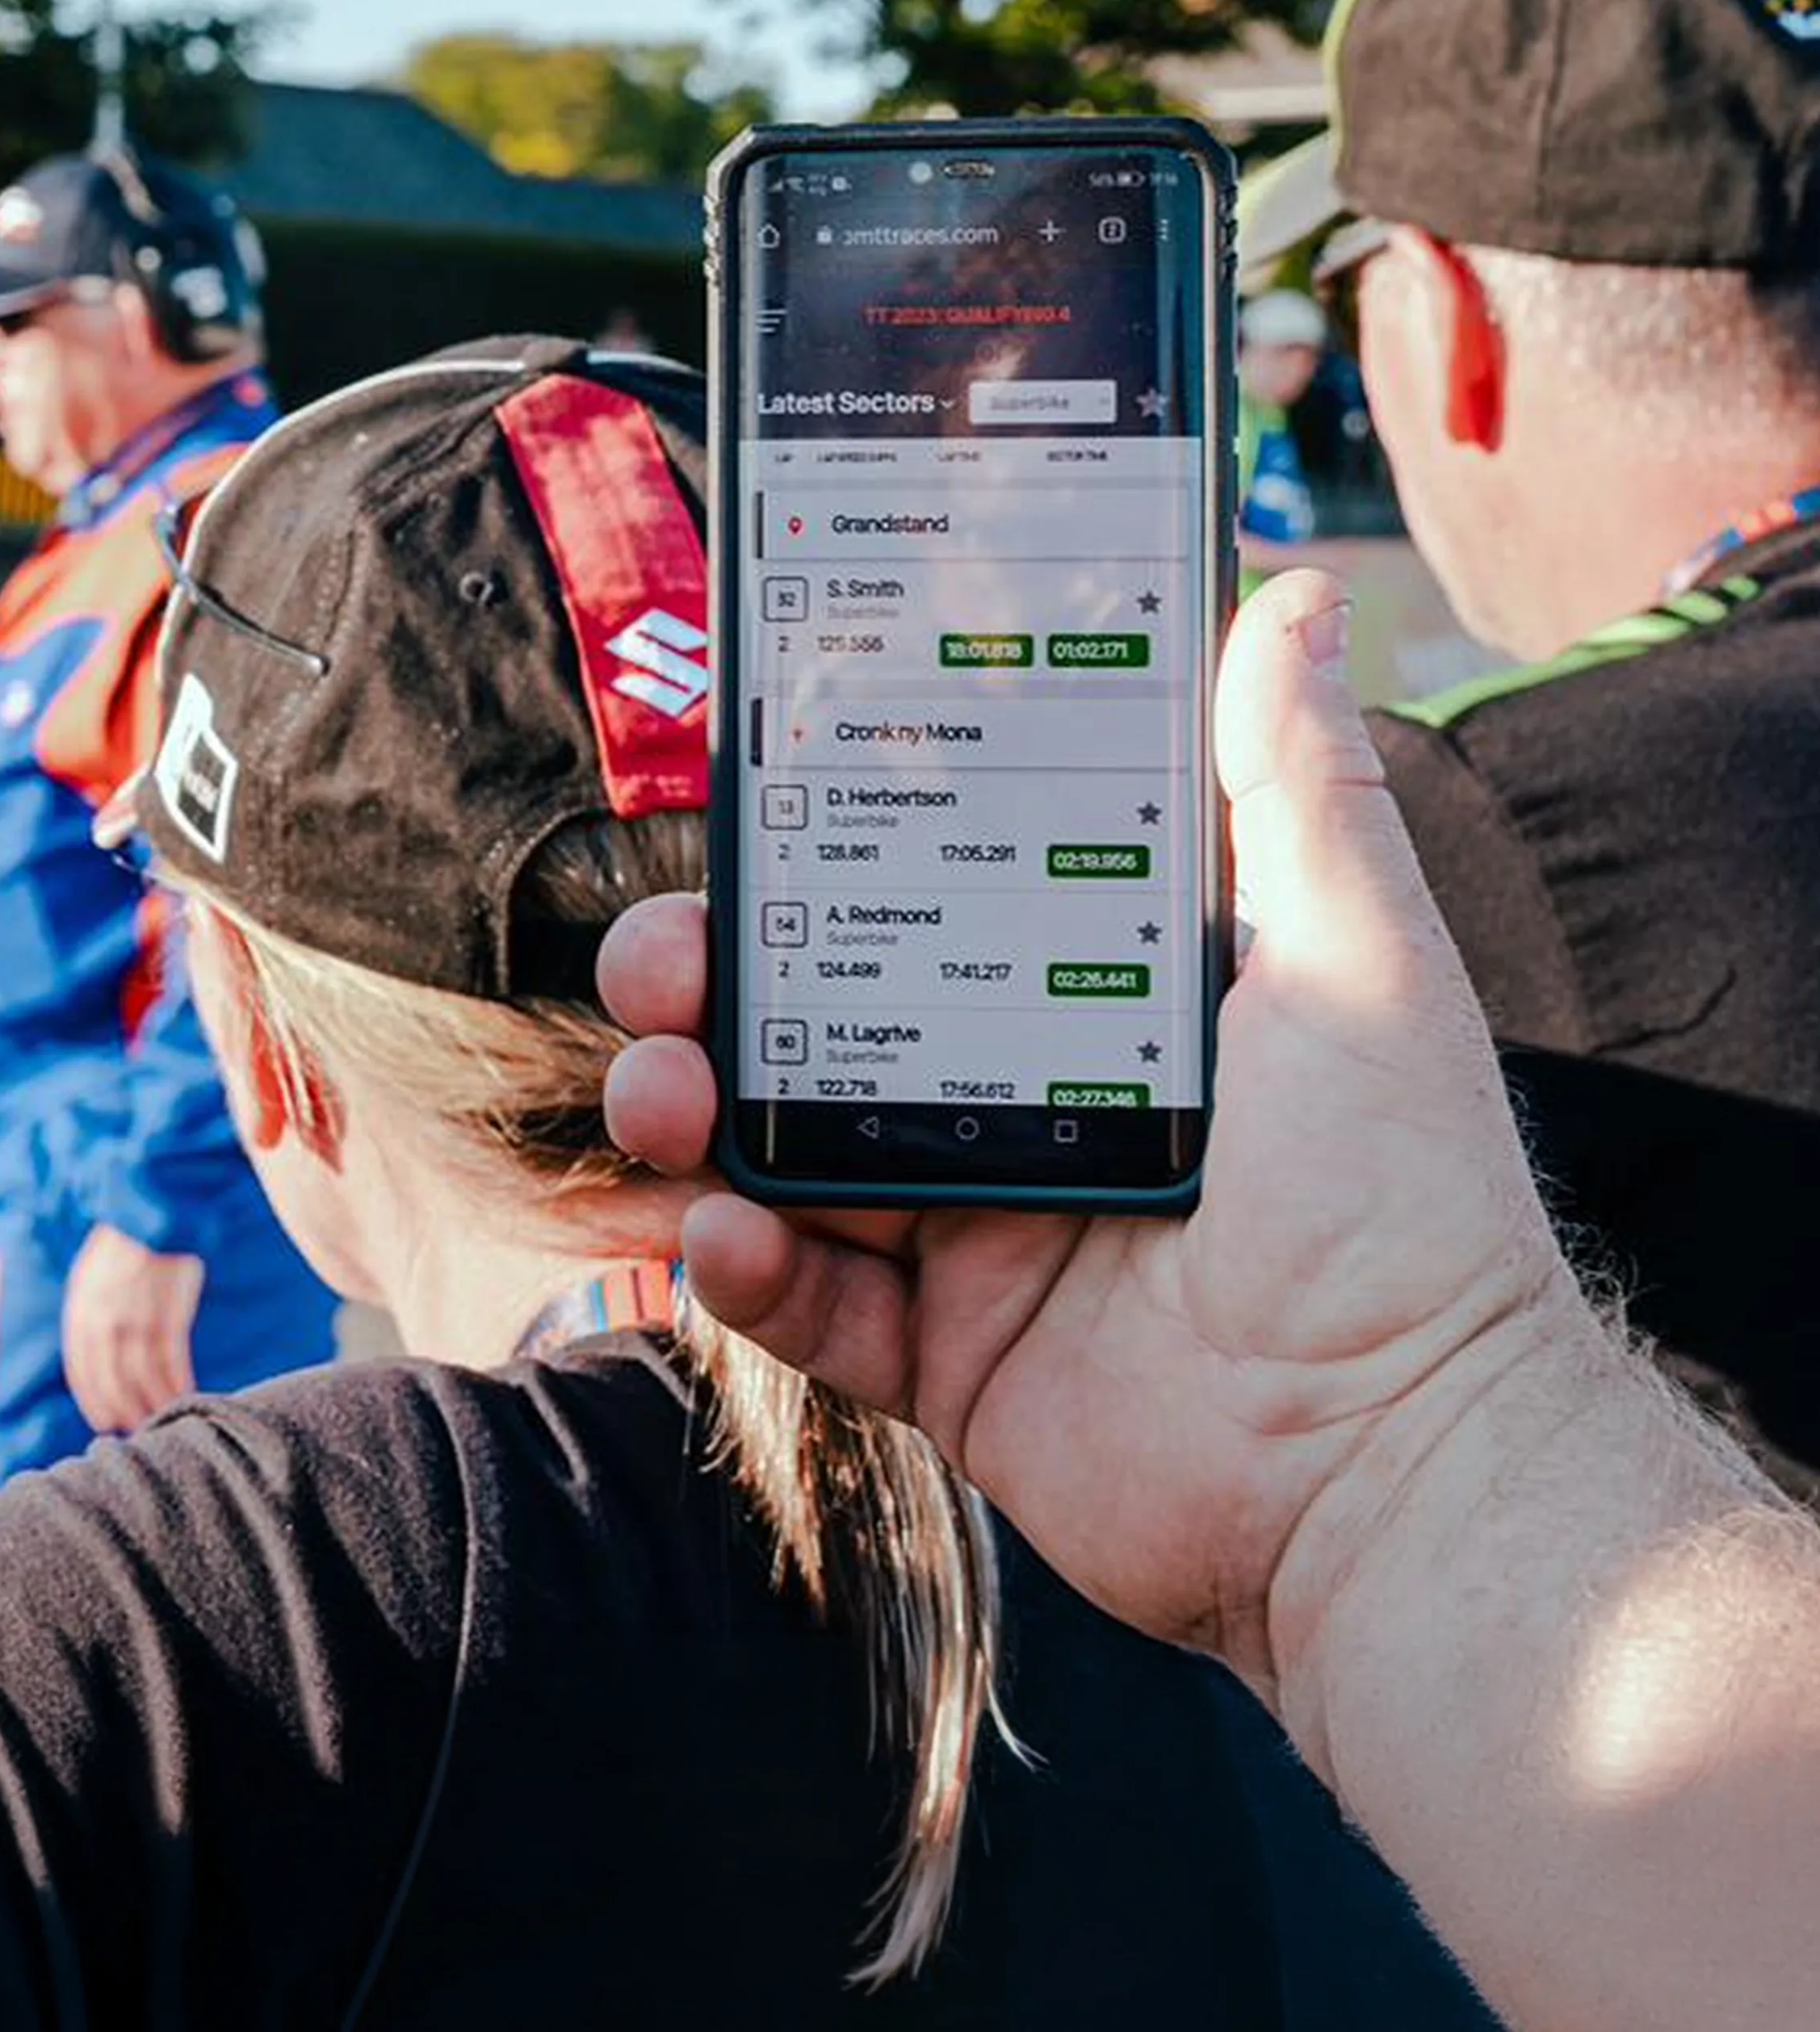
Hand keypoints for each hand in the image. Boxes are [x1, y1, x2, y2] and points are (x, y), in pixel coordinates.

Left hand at [61, 1224, 207, 1435]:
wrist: (153, 1212)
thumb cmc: (123, 1246)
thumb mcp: (89, 1277)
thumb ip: (89, 1315)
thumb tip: (95, 1354)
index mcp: (80, 1309)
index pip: (81, 1370)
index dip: (93, 1400)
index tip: (104, 1421)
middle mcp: (104, 1319)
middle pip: (111, 1382)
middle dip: (122, 1411)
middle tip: (136, 1428)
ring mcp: (137, 1319)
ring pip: (142, 1378)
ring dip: (153, 1403)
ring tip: (161, 1417)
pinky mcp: (170, 1315)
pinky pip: (172, 1362)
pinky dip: (178, 1383)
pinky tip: (185, 1393)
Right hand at [595, 571, 1579, 1684]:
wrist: (1394, 1469)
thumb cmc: (1403, 1205)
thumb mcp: (1355, 959)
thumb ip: (1293, 780)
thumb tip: (1291, 595)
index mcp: (1095, 1001)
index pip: (926, 892)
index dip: (823, 845)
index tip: (748, 790)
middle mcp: (1019, 1105)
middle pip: (817, 1012)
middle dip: (712, 976)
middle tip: (664, 961)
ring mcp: (973, 1238)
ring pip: (776, 1148)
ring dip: (690, 1110)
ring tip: (662, 1096)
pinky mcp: (943, 1361)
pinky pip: (806, 1302)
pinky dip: (745, 1268)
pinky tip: (727, 1235)